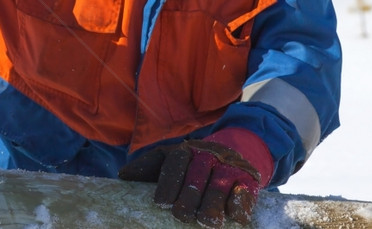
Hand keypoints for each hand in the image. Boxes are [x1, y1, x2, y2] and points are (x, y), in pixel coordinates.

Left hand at [118, 129, 273, 226]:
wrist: (231, 156)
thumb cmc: (191, 167)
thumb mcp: (168, 162)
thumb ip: (147, 168)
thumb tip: (122, 176)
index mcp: (186, 150)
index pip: (177, 162)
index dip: (169, 182)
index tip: (162, 203)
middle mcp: (209, 155)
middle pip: (198, 174)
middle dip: (189, 197)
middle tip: (181, 215)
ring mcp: (231, 167)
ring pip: (221, 185)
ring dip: (212, 205)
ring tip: (204, 221)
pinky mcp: (249, 182)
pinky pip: (245, 193)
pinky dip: (239, 205)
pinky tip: (232, 216)